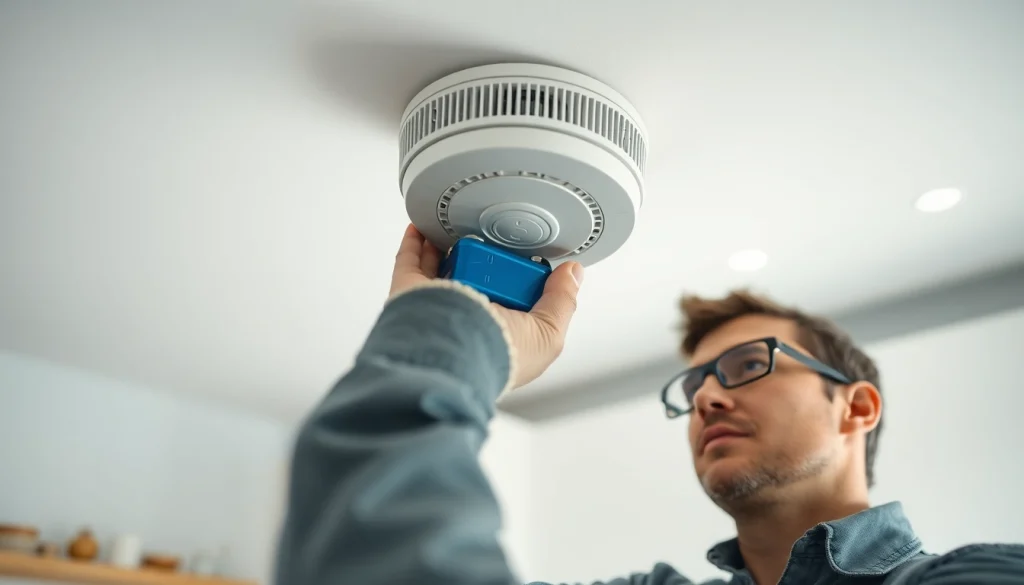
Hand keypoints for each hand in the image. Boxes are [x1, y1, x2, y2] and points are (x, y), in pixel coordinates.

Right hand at [390, 224, 583, 388]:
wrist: (453, 351)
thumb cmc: (496, 355)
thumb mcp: (548, 333)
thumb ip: (562, 302)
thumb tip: (571, 274)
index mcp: (498, 335)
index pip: (512, 305)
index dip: (522, 284)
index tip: (530, 264)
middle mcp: (466, 320)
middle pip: (479, 282)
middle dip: (488, 263)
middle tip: (501, 246)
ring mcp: (437, 304)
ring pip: (446, 271)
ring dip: (454, 250)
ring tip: (468, 230)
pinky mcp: (410, 292)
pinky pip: (411, 262)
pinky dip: (416, 243)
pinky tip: (427, 229)